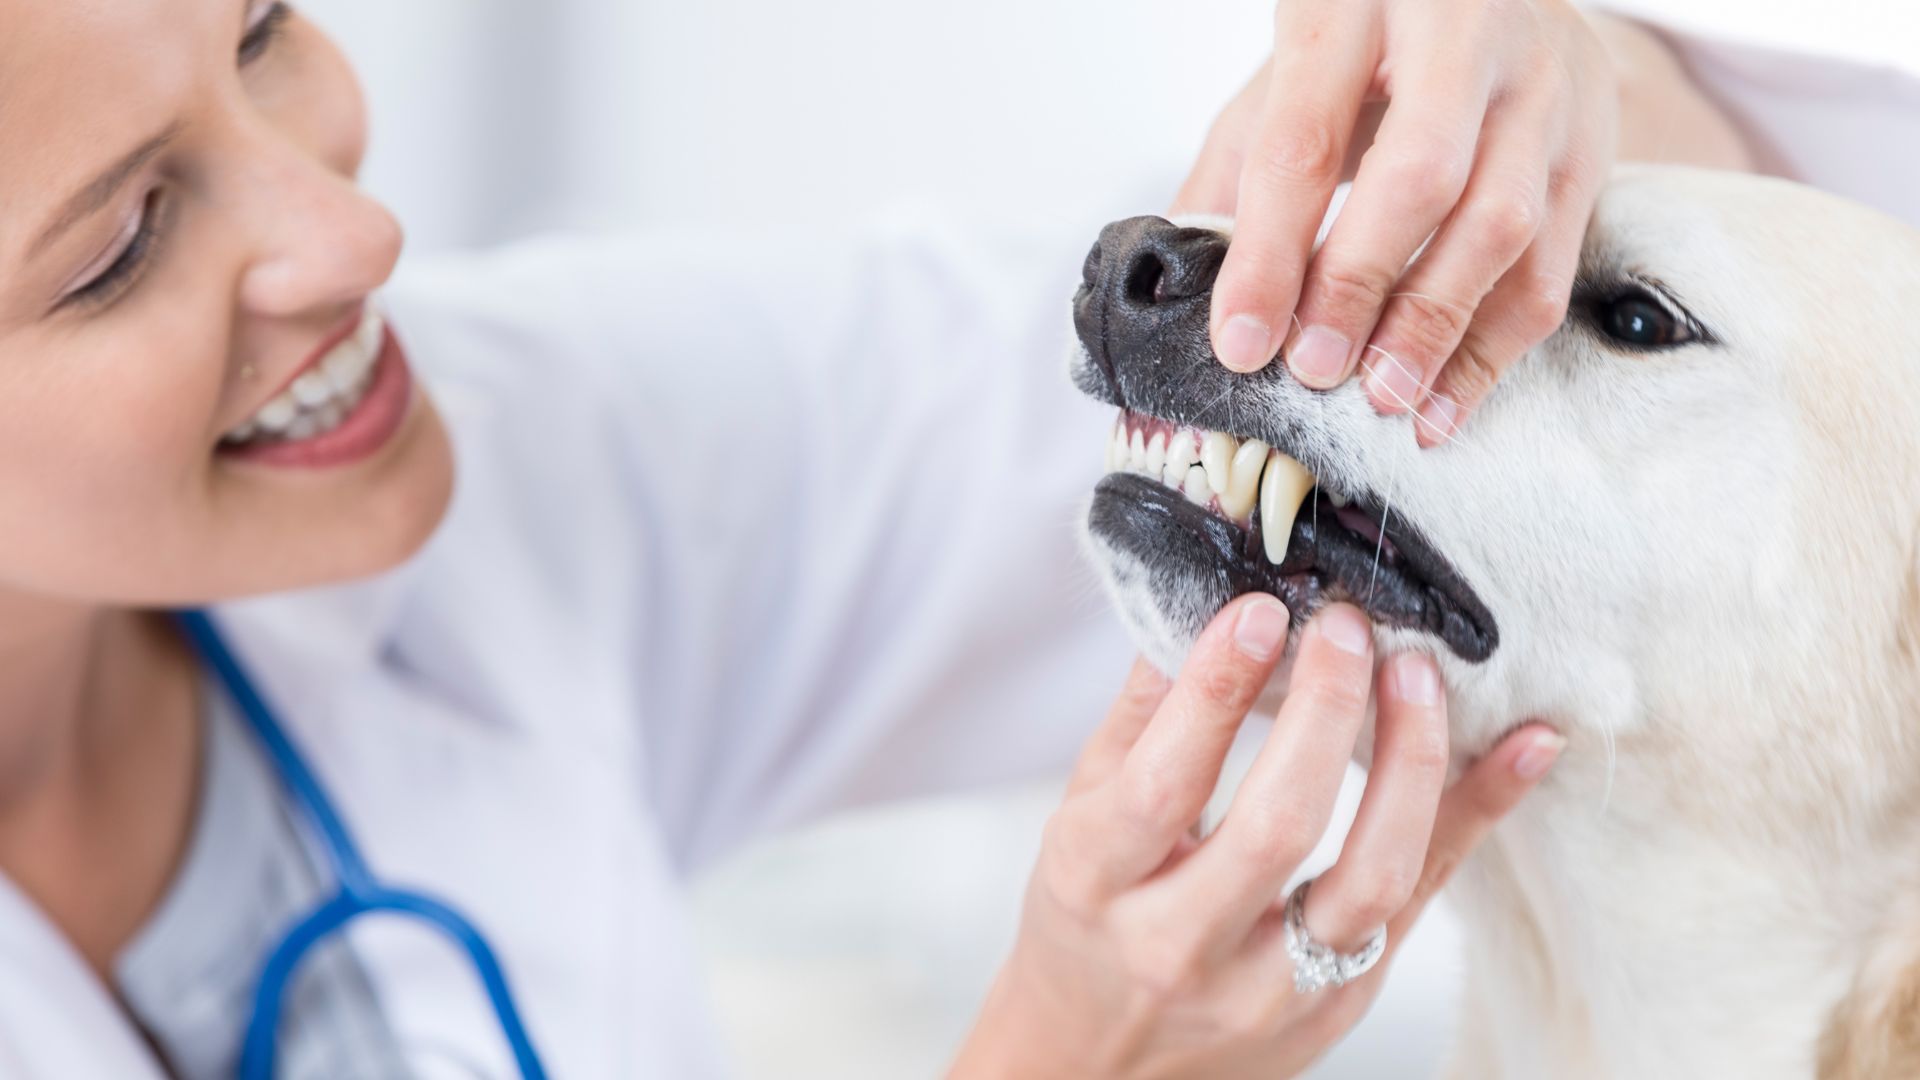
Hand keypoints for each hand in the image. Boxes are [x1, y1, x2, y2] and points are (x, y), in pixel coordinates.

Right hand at [950, 597, 1563, 1078]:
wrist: (1090, 1068)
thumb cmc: (1082, 926)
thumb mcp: (1076, 820)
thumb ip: (1140, 718)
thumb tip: (1204, 601)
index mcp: (1096, 884)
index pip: (1165, 783)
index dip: (1217, 690)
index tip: (1261, 611)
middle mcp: (1181, 945)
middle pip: (1277, 826)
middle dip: (1327, 713)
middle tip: (1348, 627)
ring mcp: (1270, 989)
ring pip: (1371, 877)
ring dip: (1411, 763)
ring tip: (1418, 674)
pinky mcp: (1340, 1005)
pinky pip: (1424, 901)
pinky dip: (1481, 815)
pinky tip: (1528, 745)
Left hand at [1176, 0, 1616, 445]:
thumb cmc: (1373, 41)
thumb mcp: (1286, 76)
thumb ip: (1233, 171)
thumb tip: (1182, 282)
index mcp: (1356, 5)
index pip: (1305, 139)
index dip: (1270, 252)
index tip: (1241, 342)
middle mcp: (1463, 32)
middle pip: (1419, 174)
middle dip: (1360, 287)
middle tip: (1314, 370)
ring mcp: (1541, 86)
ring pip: (1499, 223)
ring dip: (1435, 329)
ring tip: (1381, 399)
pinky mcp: (1591, 143)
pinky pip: (1550, 265)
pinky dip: (1491, 349)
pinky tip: (1441, 402)